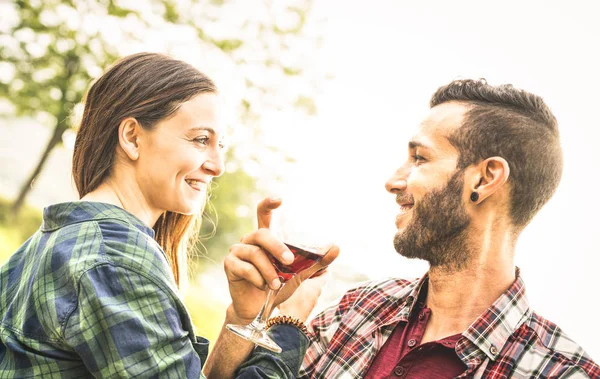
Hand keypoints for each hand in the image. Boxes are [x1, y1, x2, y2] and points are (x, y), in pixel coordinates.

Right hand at [223, 197, 339, 322]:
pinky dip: (257, 279)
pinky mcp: (230, 265)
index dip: (269, 204)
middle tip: (290, 261)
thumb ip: (317, 261)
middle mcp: (250, 240)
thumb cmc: (278, 286)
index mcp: (266, 238)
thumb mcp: (300, 273)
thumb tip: (337, 248)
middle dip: (277, 247)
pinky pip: (245, 268)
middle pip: (262, 234)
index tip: (279, 199)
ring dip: (269, 271)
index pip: (263, 213)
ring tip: (276, 284)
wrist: (259, 310)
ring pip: (255, 253)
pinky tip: (262, 287)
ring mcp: (238, 251)